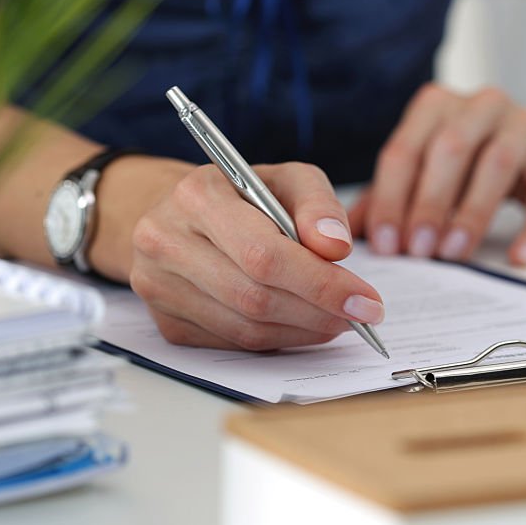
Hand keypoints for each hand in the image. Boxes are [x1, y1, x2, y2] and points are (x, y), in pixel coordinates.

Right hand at [129, 163, 384, 350]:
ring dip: (303, 331)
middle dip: (319, 311)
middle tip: (360, 315)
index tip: (366, 301)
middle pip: (255, 297)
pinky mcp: (167, 323)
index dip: (321, 284)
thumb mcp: (287, 180)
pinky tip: (303, 325)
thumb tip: (336, 247)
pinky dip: (279, 340)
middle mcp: (166, 241)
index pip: (264, 254)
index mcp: (196, 195)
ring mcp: (159, 288)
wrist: (181, 215)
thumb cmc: (243, 195)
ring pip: (246, 328)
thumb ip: (318, 205)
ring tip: (338, 319)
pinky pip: (234, 344)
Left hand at [350, 84, 525, 264]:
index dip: (391, 198)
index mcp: (438, 106)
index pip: (405, 149)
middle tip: (417, 250)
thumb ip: (388, 197)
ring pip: (497, 162)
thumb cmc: (477, 164)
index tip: (385, 244)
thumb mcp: (430, 172)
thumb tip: (344, 234)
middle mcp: (482, 106)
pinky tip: (520, 257)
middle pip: (450, 148)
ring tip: (455, 252)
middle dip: (429, 202)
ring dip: (473, 211)